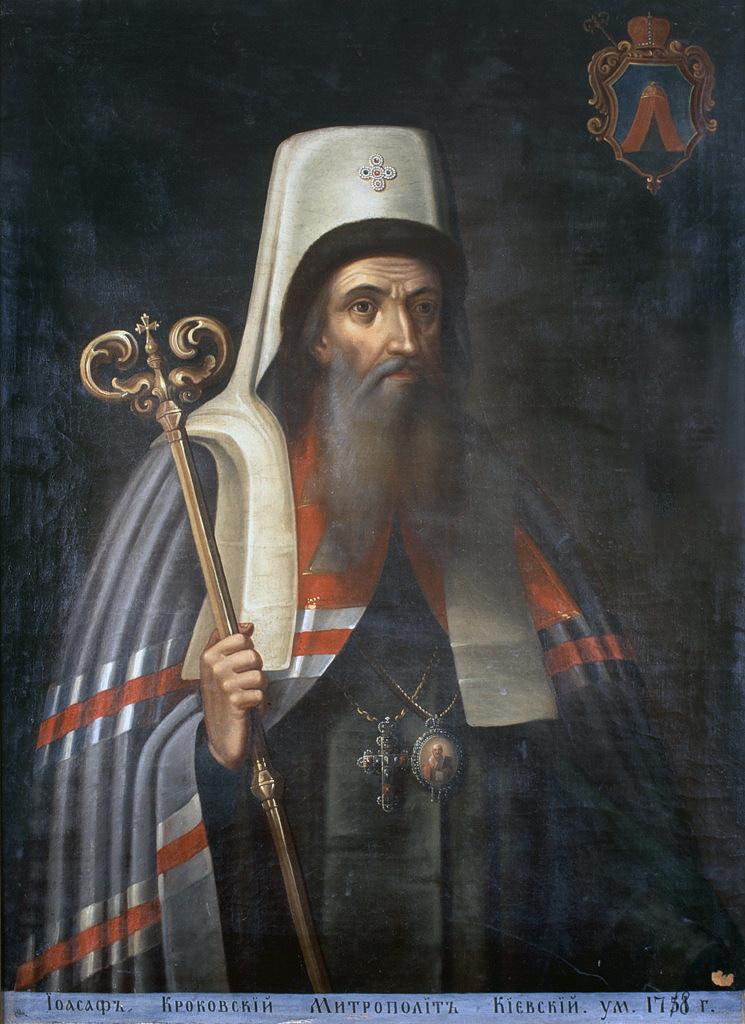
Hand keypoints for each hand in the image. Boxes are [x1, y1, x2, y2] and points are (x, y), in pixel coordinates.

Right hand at [199, 623, 265, 770]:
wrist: (221, 732)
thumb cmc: (223, 696)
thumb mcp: (220, 666)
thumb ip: (231, 643)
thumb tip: (247, 624)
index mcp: (208, 655)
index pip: (240, 637)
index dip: (247, 649)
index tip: (240, 661)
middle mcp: (213, 668)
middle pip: (252, 655)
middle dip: (255, 669)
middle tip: (244, 682)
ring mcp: (223, 684)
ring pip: (259, 675)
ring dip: (258, 688)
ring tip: (246, 694)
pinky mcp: (234, 701)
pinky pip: (260, 693)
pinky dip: (258, 702)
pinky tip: (246, 707)